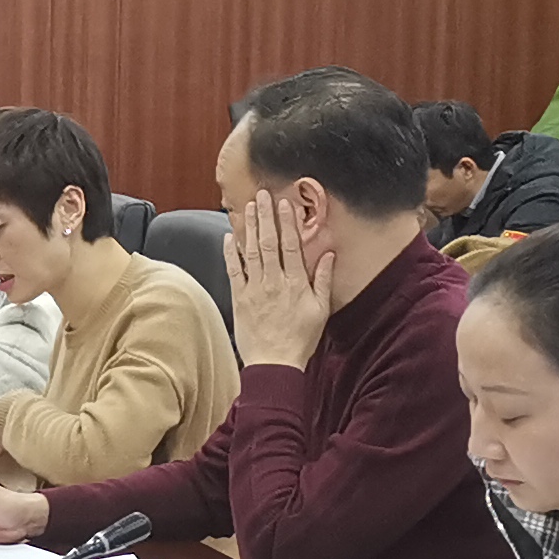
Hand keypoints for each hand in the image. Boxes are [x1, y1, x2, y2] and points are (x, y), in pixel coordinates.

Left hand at [225, 190, 337, 367]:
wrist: (274, 363)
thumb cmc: (300, 338)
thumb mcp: (320, 310)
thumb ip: (322, 280)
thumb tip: (328, 254)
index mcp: (295, 283)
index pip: (291, 245)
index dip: (287, 222)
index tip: (284, 203)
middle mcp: (274, 282)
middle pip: (269, 242)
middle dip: (265, 216)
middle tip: (261, 195)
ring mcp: (254, 289)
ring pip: (251, 251)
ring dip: (249, 227)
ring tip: (248, 207)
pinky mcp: (239, 298)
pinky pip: (233, 270)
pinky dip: (231, 252)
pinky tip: (229, 236)